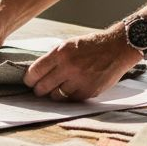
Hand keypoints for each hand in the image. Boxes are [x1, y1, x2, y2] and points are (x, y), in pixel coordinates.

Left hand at [23, 27, 140, 101]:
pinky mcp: (88, 91)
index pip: (35, 72)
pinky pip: (70, 100)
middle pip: (42, 88)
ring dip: (54, 94)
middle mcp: (68, 67)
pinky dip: (68, 97)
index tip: (29, 81)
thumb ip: (53, 58)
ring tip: (57, 89)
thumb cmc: (91, 45)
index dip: (29, 79)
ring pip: (55, 96)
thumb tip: (37, 73)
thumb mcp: (69, 44)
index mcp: (61, 53)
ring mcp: (79, 81)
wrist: (117, 48)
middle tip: (39, 89)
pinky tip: (71, 90)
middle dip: (38, 90)